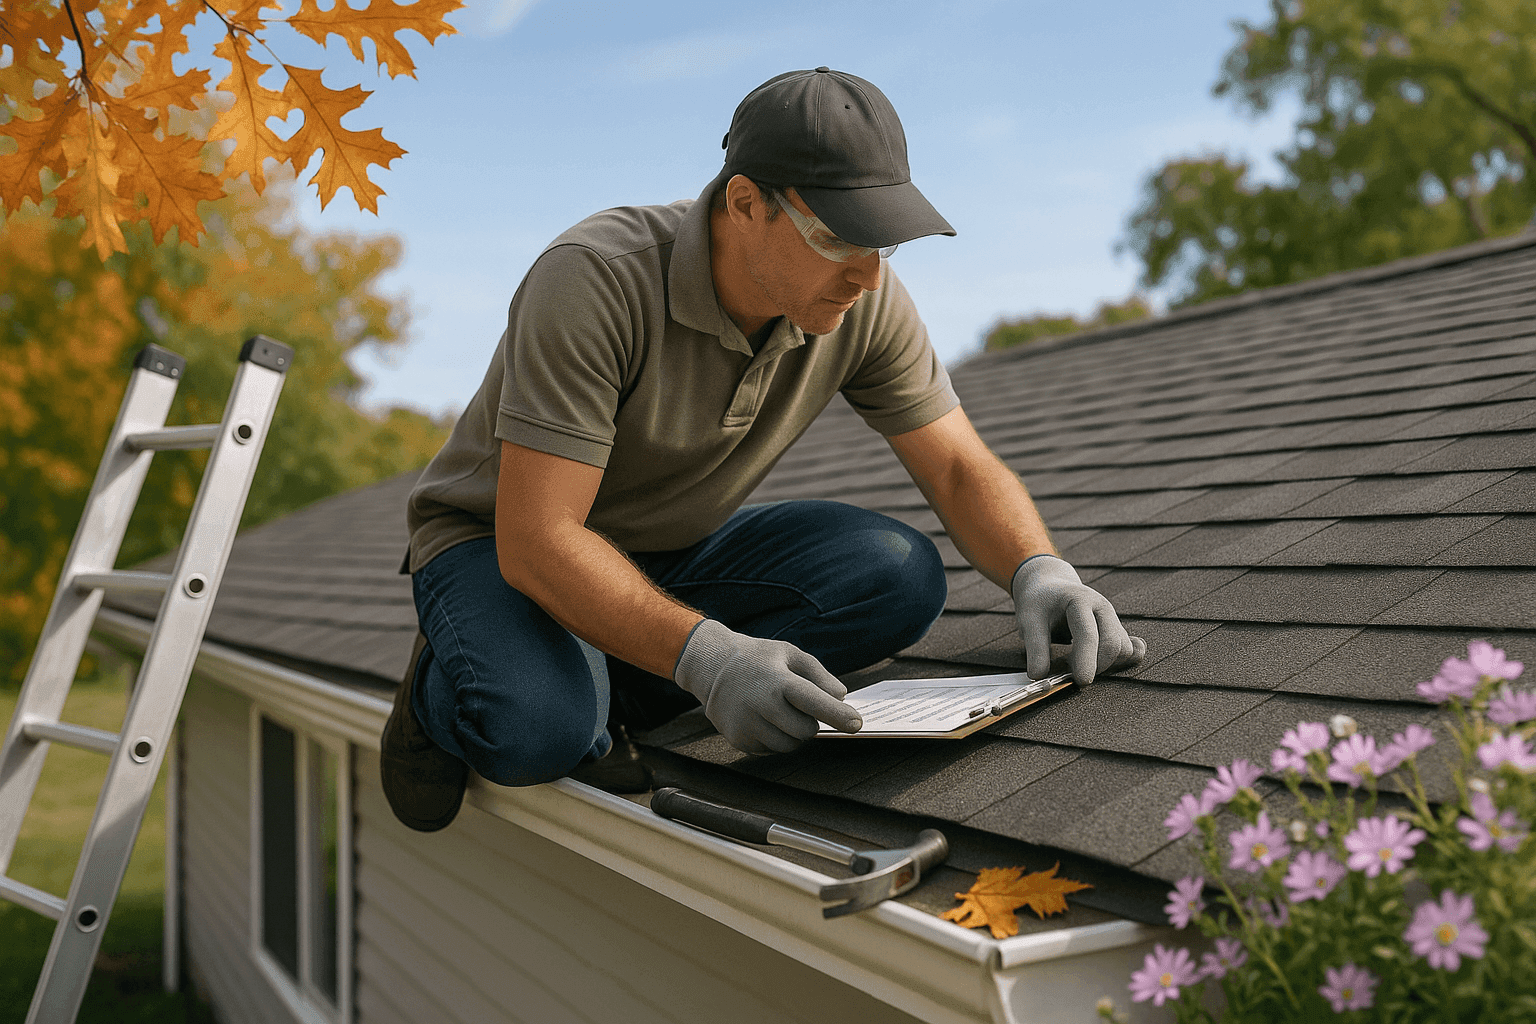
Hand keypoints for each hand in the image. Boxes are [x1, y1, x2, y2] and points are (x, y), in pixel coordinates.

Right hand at [673, 619, 862, 753]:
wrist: (711, 667)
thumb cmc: (758, 659)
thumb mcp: (789, 654)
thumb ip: (819, 675)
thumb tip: (840, 697)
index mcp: (778, 680)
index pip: (815, 702)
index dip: (839, 715)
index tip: (857, 724)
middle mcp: (761, 704)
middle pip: (805, 731)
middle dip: (810, 723)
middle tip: (799, 707)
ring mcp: (747, 725)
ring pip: (789, 745)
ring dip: (793, 733)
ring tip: (779, 711)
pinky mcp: (739, 740)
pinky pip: (771, 750)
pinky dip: (776, 738)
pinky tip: (764, 719)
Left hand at [1011, 555, 1144, 683]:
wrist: (1050, 587)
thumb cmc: (1039, 603)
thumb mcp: (1029, 620)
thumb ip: (1035, 647)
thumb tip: (1039, 676)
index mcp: (1080, 600)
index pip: (1088, 634)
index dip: (1086, 660)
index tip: (1081, 681)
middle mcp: (1102, 608)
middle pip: (1113, 644)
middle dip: (1097, 666)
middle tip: (1072, 675)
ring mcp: (1113, 618)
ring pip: (1124, 649)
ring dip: (1107, 665)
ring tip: (1080, 664)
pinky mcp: (1117, 629)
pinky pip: (1130, 650)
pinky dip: (1121, 662)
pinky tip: (1105, 664)